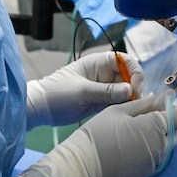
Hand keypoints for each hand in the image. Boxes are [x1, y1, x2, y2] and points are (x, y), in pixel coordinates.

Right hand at [17, 94, 176, 176]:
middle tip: (147, 118)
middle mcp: (160, 146)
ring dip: (159, 139)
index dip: (171, 108)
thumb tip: (156, 98)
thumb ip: (141, 104)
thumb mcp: (119, 110)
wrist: (84, 164)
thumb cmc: (99, 132)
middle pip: (174, 132)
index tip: (160, 105)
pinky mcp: (145, 175)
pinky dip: (151, 152)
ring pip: (166, 148)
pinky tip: (134, 147)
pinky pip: (156, 160)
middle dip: (166, 124)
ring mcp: (154, 163)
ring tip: (139, 133)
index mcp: (155, 126)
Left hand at [26, 52, 144, 128]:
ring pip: (125, 91)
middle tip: (135, 104)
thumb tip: (130, 90)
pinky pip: (117, 103)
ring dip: (130, 100)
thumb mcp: (83, 91)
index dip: (134, 72)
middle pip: (129, 77)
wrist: (41, 109)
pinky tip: (125, 115)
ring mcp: (103, 88)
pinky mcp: (101, 102)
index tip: (135, 89)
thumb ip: (107, 91)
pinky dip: (123, 108)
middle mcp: (104, 74)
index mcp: (99, 63)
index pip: (125, 61)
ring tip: (132, 111)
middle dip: (135, 88)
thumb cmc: (58, 94)